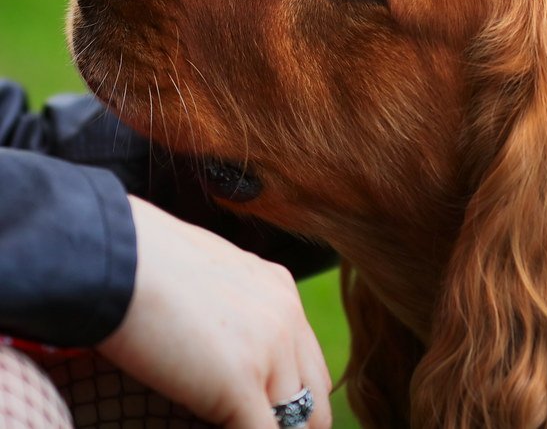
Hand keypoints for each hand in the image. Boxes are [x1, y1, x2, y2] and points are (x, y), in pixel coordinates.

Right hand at [97, 196, 331, 428]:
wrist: (111, 256)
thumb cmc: (136, 263)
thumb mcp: (205, 275)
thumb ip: (227, 307)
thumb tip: (215, 346)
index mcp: (280, 289)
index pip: (308, 363)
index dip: (290, 398)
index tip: (264, 416)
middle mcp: (286, 317)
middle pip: (314, 398)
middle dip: (290, 426)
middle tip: (253, 428)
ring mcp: (269, 350)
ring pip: (294, 422)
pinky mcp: (240, 383)